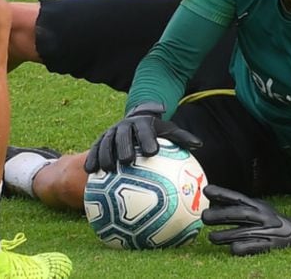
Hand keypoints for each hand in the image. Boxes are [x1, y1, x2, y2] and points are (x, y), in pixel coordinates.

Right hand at [84, 102, 202, 174]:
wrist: (136, 118)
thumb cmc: (156, 132)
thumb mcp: (169, 130)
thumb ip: (182, 137)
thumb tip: (199, 145)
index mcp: (143, 123)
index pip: (145, 130)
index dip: (147, 139)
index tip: (152, 152)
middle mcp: (125, 125)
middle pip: (123, 134)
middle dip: (125, 146)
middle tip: (127, 161)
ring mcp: (112, 132)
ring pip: (106, 141)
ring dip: (106, 154)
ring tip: (107, 170)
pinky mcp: (101, 139)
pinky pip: (95, 149)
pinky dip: (92, 158)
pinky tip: (91, 172)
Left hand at [201, 185, 290, 255]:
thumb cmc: (270, 221)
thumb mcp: (258, 208)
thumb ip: (240, 206)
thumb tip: (215, 201)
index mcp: (257, 205)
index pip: (238, 197)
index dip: (222, 193)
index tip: (206, 190)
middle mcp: (261, 215)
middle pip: (239, 213)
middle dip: (221, 214)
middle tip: (204, 216)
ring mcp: (266, 230)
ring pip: (244, 231)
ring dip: (227, 234)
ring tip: (211, 237)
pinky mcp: (270, 246)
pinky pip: (255, 246)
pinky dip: (244, 247)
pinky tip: (232, 249)